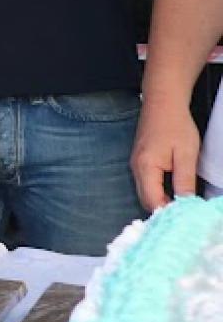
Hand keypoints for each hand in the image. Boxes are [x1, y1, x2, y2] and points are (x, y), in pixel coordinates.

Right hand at [130, 95, 199, 209]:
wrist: (162, 102)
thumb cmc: (175, 126)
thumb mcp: (186, 155)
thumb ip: (184, 181)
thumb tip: (185, 204)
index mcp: (146, 168)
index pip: (152, 201)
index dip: (167, 213)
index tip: (184, 219)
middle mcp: (136, 169)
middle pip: (146, 200)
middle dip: (163, 210)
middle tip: (185, 215)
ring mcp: (136, 164)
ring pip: (146, 193)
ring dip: (161, 201)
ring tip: (181, 205)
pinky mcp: (140, 161)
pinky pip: (146, 184)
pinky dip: (158, 192)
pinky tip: (173, 192)